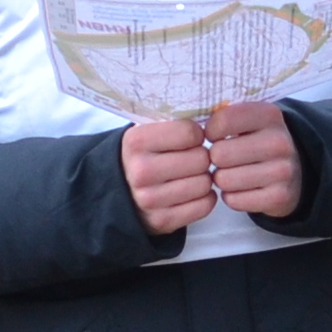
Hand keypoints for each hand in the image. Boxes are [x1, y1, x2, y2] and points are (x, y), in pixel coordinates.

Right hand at [120, 115, 219, 233]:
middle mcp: (140, 172)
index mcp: (136, 142)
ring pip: (205, 184)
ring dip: (205, 178)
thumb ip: (171, 120)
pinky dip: (205, 198)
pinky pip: (205, 205)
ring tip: (192, 175)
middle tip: (193, 158)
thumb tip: (212, 110)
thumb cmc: (144, 155)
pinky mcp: (163, 221)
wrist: (120, 191)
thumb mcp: (146, 131)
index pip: (189, 132)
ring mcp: (150, 200)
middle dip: (203, 157)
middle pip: (201, 159)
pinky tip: (194, 192)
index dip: (197, 134)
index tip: (191, 138)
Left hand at [198, 98, 301, 219]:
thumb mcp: (250, 120)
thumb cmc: (259, 142)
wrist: (295, 172)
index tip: (215, 135)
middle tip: (224, 159)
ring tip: (232, 173)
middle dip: (215, 159)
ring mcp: (281, 171)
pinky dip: (231, 197)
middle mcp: (279, 142)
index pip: (224, 120)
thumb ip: (225, 115)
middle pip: (220, 154)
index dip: (211, 131)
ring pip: (224, 180)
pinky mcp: (278, 197)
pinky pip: (234, 200)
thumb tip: (191, 124)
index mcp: (270, 116)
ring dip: (221, 179)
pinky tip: (241, 189)